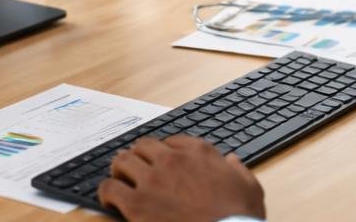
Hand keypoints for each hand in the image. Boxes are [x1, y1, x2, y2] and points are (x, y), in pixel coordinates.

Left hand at [98, 136, 265, 221]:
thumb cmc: (240, 217)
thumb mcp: (250, 187)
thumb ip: (238, 170)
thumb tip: (231, 161)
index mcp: (199, 153)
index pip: (173, 141)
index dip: (164, 151)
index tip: (162, 161)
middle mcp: (173, 160)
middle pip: (143, 146)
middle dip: (138, 156)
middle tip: (134, 167)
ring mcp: (153, 180)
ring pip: (122, 162)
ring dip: (119, 170)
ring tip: (118, 180)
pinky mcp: (137, 204)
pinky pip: (110, 189)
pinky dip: (106, 193)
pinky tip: (108, 200)